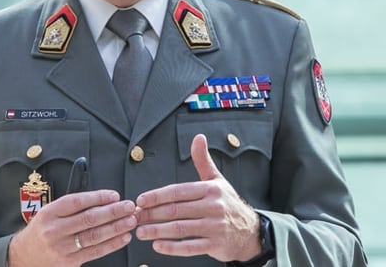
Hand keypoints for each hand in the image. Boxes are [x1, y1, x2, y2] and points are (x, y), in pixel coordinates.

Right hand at [8, 190, 136, 266]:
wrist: (24, 256)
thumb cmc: (42, 230)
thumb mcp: (50, 212)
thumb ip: (74, 206)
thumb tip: (105, 200)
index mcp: (50, 213)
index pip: (77, 202)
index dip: (98, 198)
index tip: (115, 195)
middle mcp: (54, 230)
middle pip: (88, 219)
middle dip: (113, 212)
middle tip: (128, 206)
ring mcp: (62, 248)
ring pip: (94, 236)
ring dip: (116, 228)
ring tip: (130, 220)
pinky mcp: (69, 263)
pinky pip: (94, 252)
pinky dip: (111, 244)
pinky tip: (123, 237)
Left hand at [134, 134, 261, 261]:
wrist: (250, 232)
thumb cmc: (228, 203)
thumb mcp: (217, 180)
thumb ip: (203, 160)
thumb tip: (198, 137)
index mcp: (210, 189)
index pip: (178, 191)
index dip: (158, 196)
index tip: (141, 200)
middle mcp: (213, 207)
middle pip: (176, 210)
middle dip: (152, 214)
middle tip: (135, 217)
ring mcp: (215, 227)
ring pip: (180, 229)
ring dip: (157, 231)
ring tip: (141, 232)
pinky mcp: (215, 245)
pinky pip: (190, 247)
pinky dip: (172, 248)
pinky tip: (158, 245)